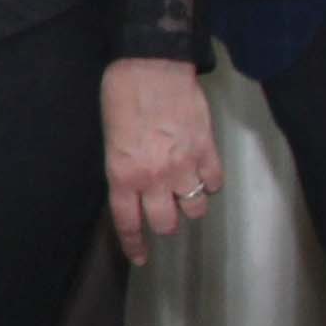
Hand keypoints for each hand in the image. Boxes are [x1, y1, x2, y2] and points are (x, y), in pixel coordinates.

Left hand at [102, 56, 221, 262]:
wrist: (151, 67)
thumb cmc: (121, 97)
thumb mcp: (110, 139)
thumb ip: (124, 169)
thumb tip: (134, 187)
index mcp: (123, 175)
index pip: (128, 222)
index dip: (135, 244)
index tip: (140, 257)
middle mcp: (154, 178)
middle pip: (166, 223)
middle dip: (165, 222)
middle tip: (164, 211)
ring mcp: (184, 166)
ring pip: (195, 208)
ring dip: (189, 204)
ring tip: (184, 190)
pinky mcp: (207, 151)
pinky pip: (214, 183)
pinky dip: (210, 183)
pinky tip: (202, 173)